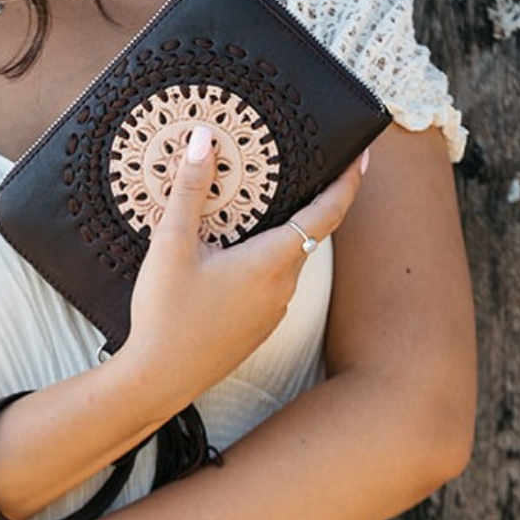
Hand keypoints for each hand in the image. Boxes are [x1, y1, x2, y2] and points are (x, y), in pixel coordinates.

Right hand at [122, 125, 366, 405]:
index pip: (327, 214)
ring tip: (253, 204)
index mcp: (271, 262)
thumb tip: (203, 140)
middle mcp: (283, 287)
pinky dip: (263, 257)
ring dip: (279, 230)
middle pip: (308, 233)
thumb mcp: (171, 244)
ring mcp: (273, 310)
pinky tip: (230, 251)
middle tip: (295, 166)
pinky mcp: (258, 326)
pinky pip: (271, 280)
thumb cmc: (166, 315)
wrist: (158, 380)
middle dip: (306, 200)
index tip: (362, 157)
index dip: (348, 183)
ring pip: (287, 258)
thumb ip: (189, 189)